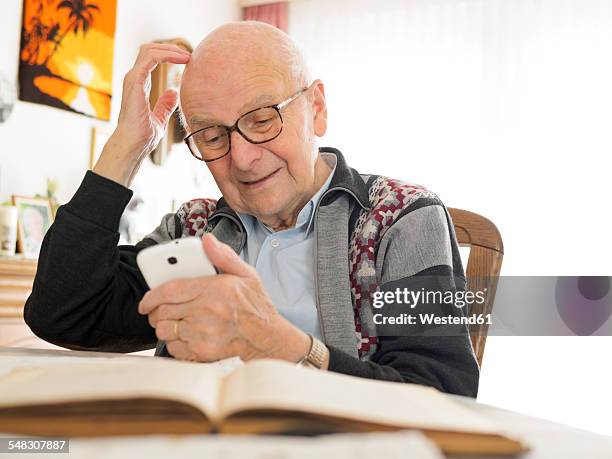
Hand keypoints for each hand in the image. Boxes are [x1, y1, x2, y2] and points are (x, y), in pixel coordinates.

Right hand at [93, 43, 190, 186]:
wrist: (133, 144)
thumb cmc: (143, 136)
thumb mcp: (159, 118)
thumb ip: (165, 105)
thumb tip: (173, 93)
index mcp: (139, 85)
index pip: (152, 59)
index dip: (168, 55)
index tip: (187, 60)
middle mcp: (134, 78)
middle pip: (150, 50)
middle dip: (170, 48)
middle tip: (189, 55)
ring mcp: (133, 78)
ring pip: (149, 49)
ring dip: (170, 49)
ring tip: (187, 56)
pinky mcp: (135, 81)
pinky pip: (150, 58)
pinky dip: (166, 54)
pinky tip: (181, 59)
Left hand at [138, 234, 311, 363]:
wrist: (269, 340)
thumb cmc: (257, 308)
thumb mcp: (247, 275)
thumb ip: (223, 256)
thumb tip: (207, 240)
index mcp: (215, 290)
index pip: (169, 290)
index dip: (151, 295)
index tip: (147, 299)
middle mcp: (206, 312)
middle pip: (163, 311)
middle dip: (155, 311)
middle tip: (159, 309)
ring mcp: (203, 335)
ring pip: (165, 330)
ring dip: (164, 326)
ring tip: (174, 321)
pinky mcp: (201, 353)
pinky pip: (173, 348)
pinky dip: (173, 342)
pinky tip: (184, 335)